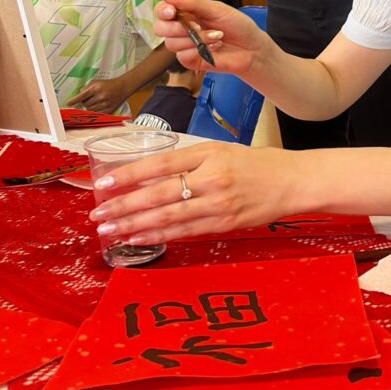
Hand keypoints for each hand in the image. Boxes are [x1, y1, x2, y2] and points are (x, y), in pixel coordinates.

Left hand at [66, 77, 128, 112]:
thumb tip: (79, 94)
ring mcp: (105, 104)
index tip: (68, 103)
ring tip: (95, 101)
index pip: (81, 96)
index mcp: (96, 88)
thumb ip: (86, 87)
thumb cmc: (109, 84)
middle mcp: (100, 96)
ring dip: (90, 106)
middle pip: (85, 104)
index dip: (74, 100)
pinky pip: (96, 113)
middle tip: (89, 98)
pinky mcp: (108, 110)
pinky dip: (95, 110)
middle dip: (85, 102)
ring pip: (90, 109)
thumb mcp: (96, 82)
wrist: (123, 87)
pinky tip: (99, 105)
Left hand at [88, 141, 301, 241]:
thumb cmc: (256, 164)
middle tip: (98, 215)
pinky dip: (159, 236)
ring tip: (110, 231)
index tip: (103, 184)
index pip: (160, 164)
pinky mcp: (224, 224)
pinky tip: (140, 239)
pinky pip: (185, 232)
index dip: (129, 175)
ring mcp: (218, 204)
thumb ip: (188, 161)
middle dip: (124, 206)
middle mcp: (211, 178)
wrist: (292, 181)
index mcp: (208, 154)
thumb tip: (148, 175)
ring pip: (168, 217)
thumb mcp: (220, 151)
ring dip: (135, 226)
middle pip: (158, 194)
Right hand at [154, 0, 266, 76]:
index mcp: (188, 13)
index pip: (163, 10)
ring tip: (215, 36)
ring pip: (172, 43)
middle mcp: (183, 29)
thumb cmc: (238, 26)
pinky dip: (198, 51)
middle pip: (160, 28)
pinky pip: (182, 57)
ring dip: (195, 39)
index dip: (162, 10)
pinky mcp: (191, 61)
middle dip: (175, 27)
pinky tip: (213, 48)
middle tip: (196, 26)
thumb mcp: (217, 9)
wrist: (252, 48)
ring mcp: (186, 46)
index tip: (171, 11)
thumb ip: (192, 3)